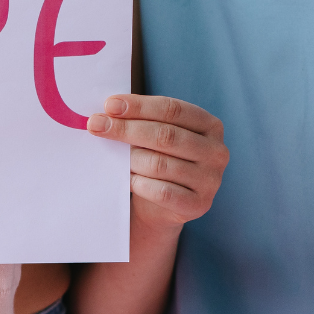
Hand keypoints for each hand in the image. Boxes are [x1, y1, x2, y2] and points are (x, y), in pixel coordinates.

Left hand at [87, 95, 227, 232]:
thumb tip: (107, 112)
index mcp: (210, 126)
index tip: (109, 105)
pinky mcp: (198, 205)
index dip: (139, 106)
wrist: (161, 208)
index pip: (172, 109)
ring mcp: (210, 180)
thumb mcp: (155, 139)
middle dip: (126, 129)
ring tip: (111, 158)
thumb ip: (142, 122)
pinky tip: (127, 180)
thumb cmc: (156, 163)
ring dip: (130, 160)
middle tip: (96, 125)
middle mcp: (217, 151)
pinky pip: (162, 192)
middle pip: (165, 135)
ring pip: (161, 165)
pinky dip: (139, 184)